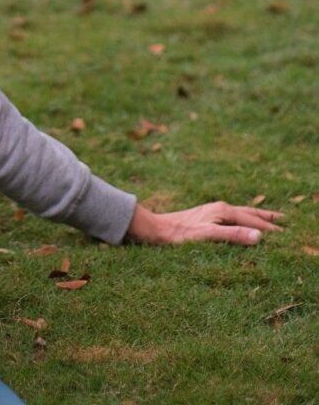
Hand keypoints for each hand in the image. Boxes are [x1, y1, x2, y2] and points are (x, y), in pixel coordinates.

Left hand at [126, 201, 284, 245]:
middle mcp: (220, 208)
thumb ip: (233, 235)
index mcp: (223, 211)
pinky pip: (232, 217)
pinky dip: (244, 219)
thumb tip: (260, 236)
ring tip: (268, 218)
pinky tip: (240, 223)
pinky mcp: (206, 217)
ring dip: (256, 216)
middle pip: (249, 212)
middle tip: (286, 220)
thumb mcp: (208, 236)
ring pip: (241, 213)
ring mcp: (213, 211)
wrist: (156, 229)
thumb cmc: (180, 235)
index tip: (288, 235)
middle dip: (267, 217)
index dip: (270, 229)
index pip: (253, 221)